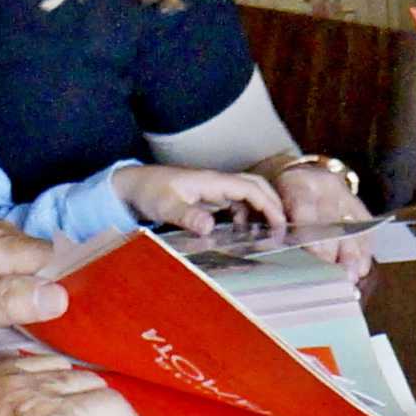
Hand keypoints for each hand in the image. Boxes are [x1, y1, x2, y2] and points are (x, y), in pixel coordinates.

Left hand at [0, 219, 64, 366]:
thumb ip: (8, 303)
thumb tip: (59, 295)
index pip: (54, 258)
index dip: (65, 287)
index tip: (66, 319)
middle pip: (49, 259)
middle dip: (56, 288)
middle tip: (49, 325)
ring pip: (38, 266)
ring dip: (42, 292)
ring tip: (36, 322)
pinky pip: (24, 271)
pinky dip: (28, 291)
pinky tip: (22, 315)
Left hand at [112, 162, 287, 236]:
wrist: (132, 186)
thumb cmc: (149, 192)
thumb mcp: (166, 206)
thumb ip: (187, 216)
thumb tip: (209, 227)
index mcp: (211, 181)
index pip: (249, 188)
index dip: (268, 204)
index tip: (279, 224)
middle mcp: (216, 183)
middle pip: (255, 186)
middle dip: (273, 204)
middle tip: (283, 228)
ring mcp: (213, 190)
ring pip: (247, 195)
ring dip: (261, 211)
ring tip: (269, 234)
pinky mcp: (208, 198)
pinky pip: (235, 204)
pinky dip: (246, 216)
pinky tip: (246, 233)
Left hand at [269, 157, 377, 279]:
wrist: (302, 173)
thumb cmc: (283, 194)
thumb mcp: (275, 201)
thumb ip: (279, 224)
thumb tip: (283, 255)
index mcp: (299, 184)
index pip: (305, 210)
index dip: (311, 234)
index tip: (315, 255)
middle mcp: (325, 187)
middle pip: (333, 221)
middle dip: (335, 249)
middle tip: (335, 273)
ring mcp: (345, 196)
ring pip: (352, 227)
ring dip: (353, 254)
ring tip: (352, 275)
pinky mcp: (358, 205)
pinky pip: (365, 228)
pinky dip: (364, 250)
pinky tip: (362, 268)